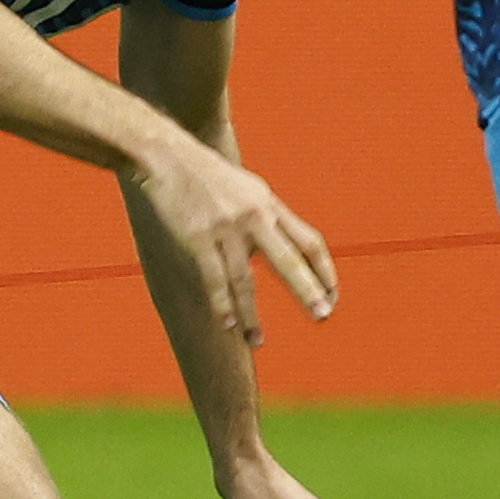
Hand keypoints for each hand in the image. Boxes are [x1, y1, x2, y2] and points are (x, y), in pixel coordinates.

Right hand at [126, 140, 336, 344]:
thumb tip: (285, 246)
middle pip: (288, 260)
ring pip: (245, 279)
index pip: (309, 242)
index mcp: (271, 205)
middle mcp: (254, 217)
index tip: (332, 296)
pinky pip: (213, 278)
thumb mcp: (248, 189)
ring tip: (258, 341)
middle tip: (322, 316)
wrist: (167, 157)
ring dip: (252, 314)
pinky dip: (221, 304)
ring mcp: (225, 228)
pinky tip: (227, 324)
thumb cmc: (208, 176)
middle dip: (306, 290)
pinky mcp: (197, 237)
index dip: (325, 271)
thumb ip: (268, 217)